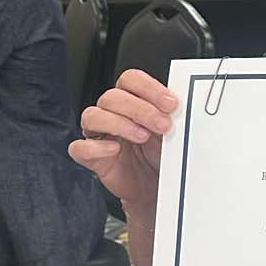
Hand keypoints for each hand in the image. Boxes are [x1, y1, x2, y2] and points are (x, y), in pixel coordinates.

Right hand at [69, 69, 175, 212]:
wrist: (156, 185)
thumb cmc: (162, 155)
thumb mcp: (174, 133)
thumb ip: (174, 117)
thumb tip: (185, 107)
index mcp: (133, 101)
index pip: (130, 80)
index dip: (149, 88)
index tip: (171, 104)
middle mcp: (113, 114)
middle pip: (112, 97)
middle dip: (140, 109)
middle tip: (162, 125)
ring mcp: (100, 135)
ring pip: (92, 116)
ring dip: (119, 124)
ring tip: (143, 137)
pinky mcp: (92, 158)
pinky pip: (80, 147)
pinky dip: (95, 147)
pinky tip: (115, 149)